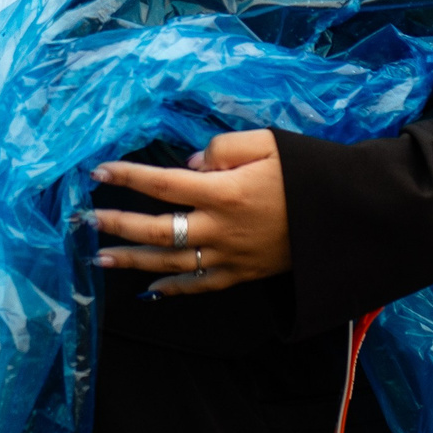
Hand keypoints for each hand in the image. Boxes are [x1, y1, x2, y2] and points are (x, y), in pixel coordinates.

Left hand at [89, 129, 288, 296]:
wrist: (348, 217)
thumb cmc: (307, 173)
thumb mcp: (269, 142)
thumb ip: (224, 148)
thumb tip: (190, 164)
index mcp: (225, 192)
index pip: (164, 183)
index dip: (128, 177)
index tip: (98, 172)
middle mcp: (222, 228)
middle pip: (158, 230)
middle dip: (118, 224)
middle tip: (85, 220)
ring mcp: (231, 257)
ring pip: (171, 263)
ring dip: (133, 260)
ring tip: (100, 256)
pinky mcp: (244, 274)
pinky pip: (201, 286)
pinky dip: (173, 289)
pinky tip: (149, 288)